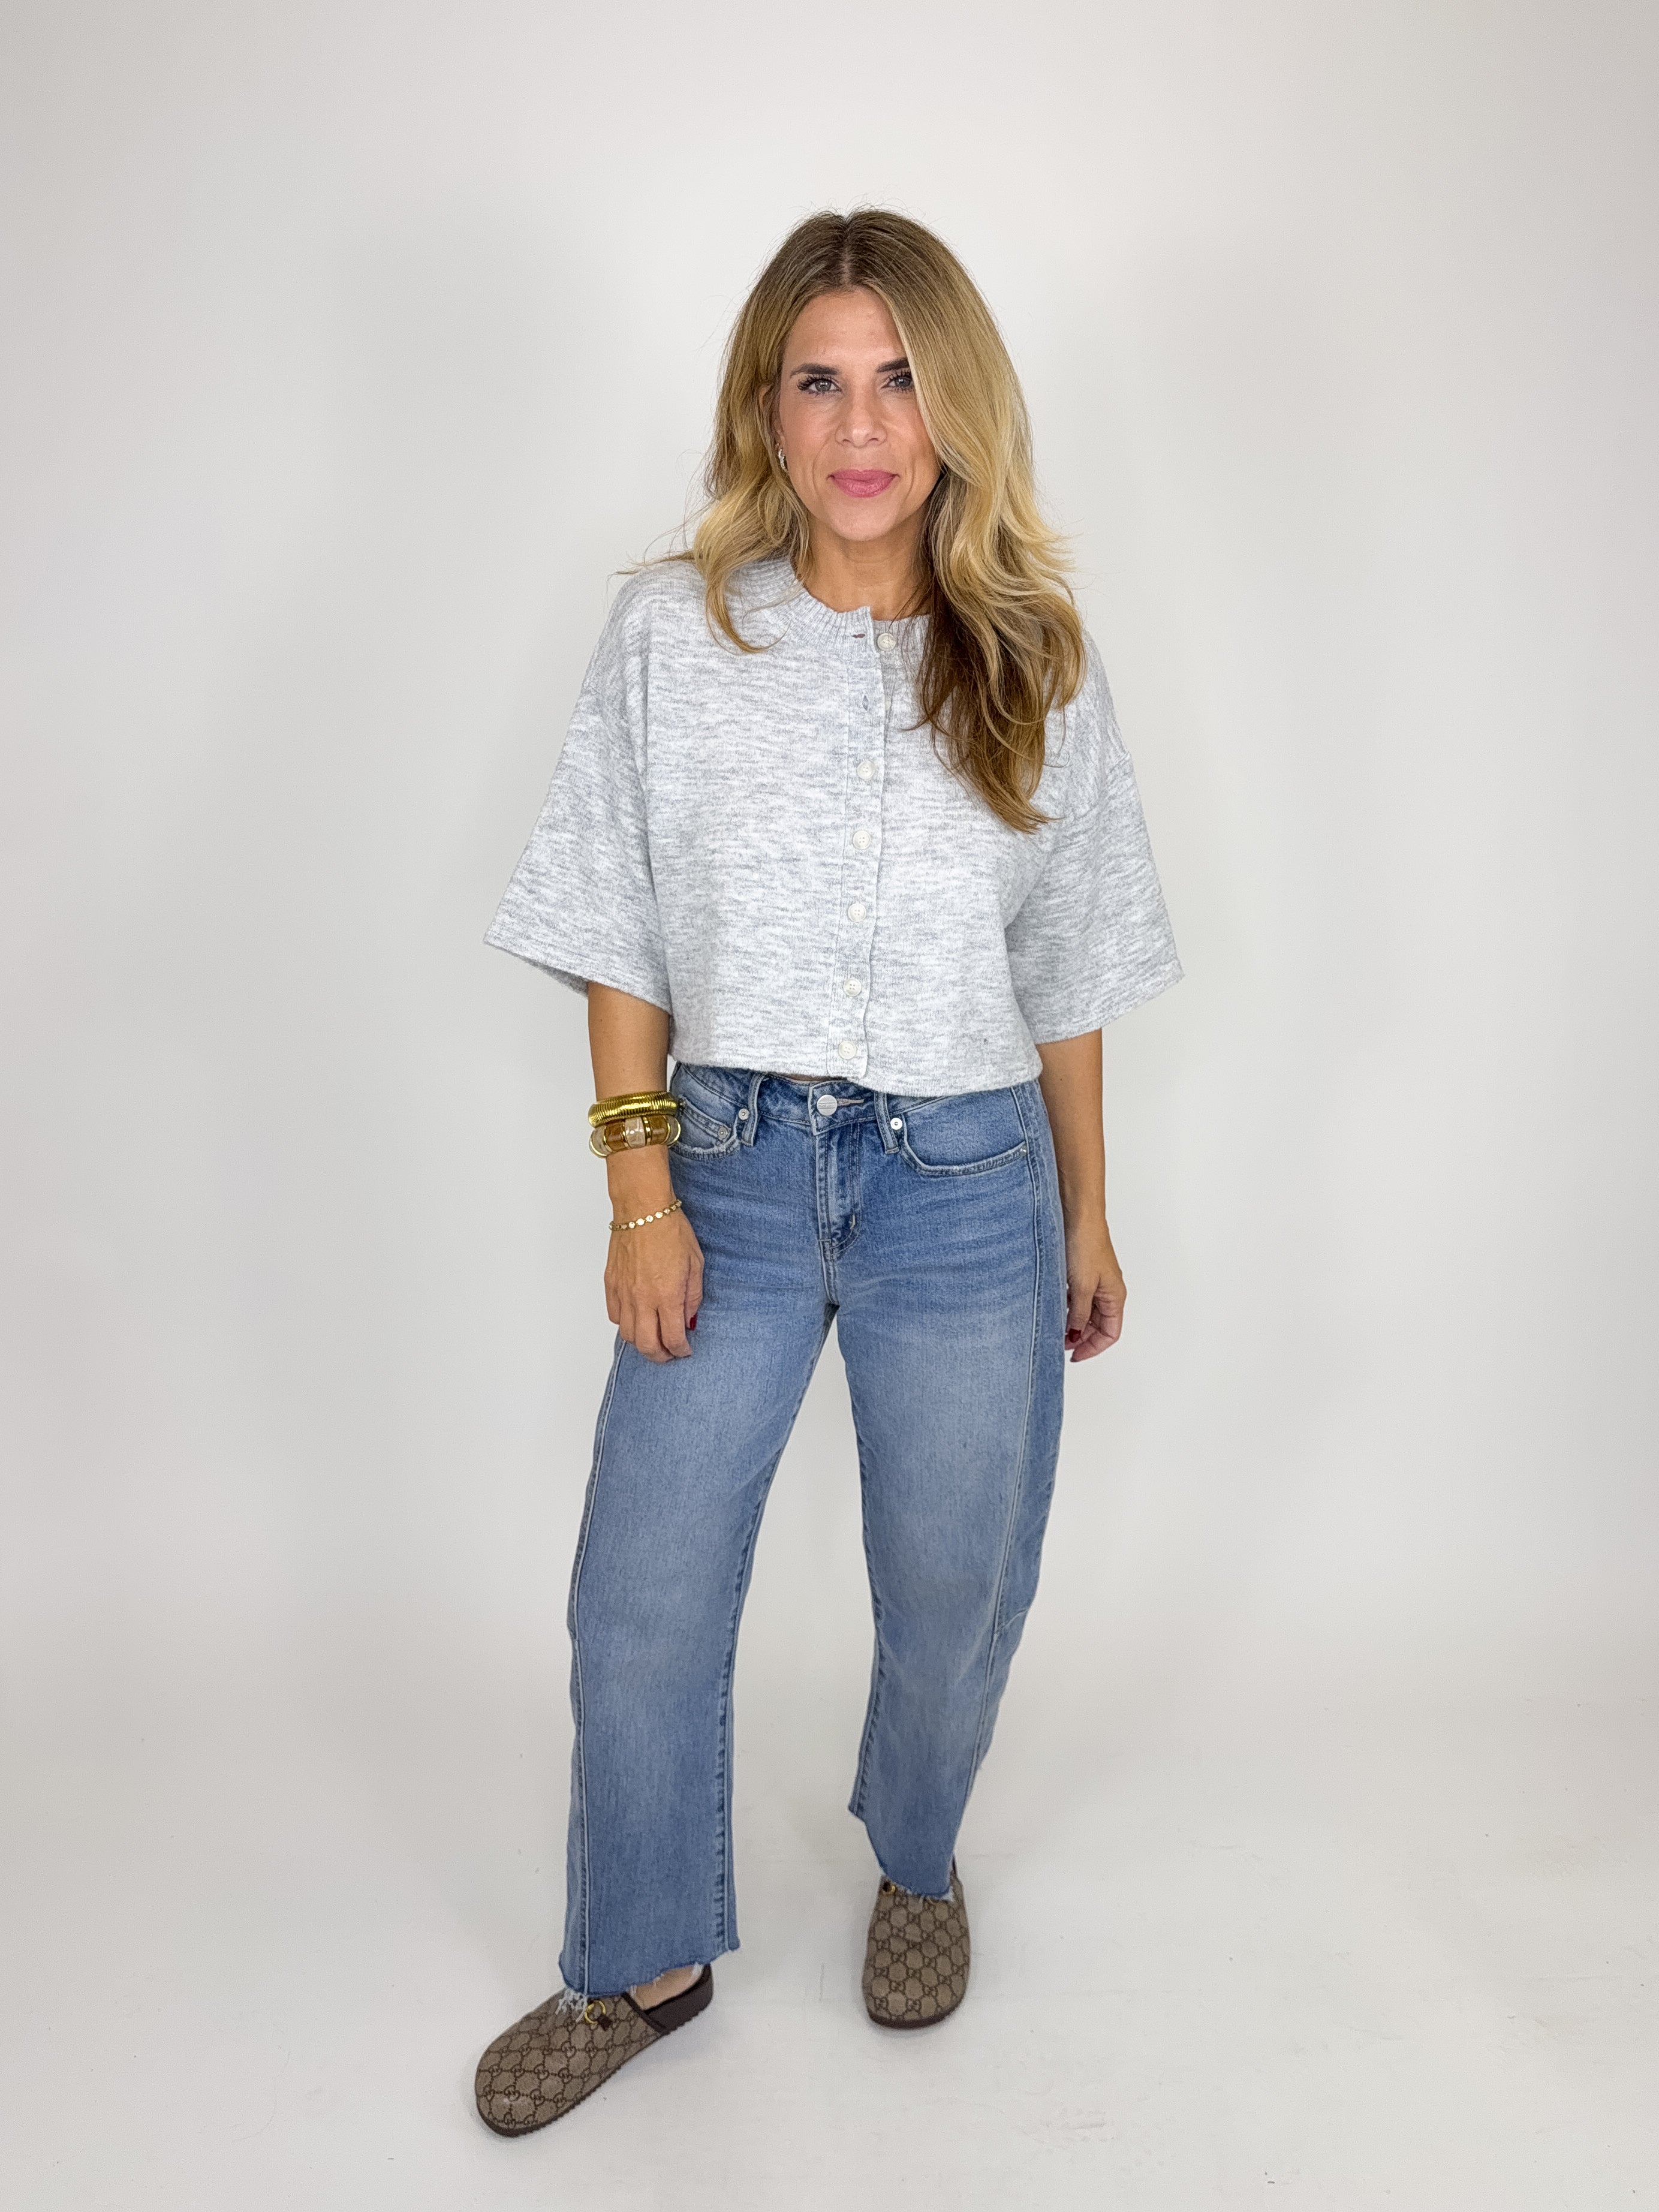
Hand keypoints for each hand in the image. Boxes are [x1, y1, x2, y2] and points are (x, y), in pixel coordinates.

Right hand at [605, 1205, 703, 1361]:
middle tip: (669, 1354)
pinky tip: (636, 1319)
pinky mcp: (611, 1284)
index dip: (681, 1350)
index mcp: (668, 1295)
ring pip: (628, 1335)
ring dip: (641, 1343)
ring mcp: (624, 1293)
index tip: (686, 1350)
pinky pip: (614, 1316)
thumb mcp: (695, 1264)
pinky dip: (625, 1324)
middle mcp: (643, 1299)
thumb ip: (693, 1296)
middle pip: (647, 1345)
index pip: (673, 1338)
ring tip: (653, 1339)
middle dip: (660, 1356)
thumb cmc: (671, 1230)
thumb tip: (689, 1319)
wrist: (642, 1209)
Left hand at [1063, 1217, 1125, 1361]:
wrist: (1076, 1213)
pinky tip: (1052, 1308)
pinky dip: (1065, 1307)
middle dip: (1081, 1338)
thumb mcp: (1081, 1287)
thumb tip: (1075, 1335)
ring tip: (1054, 1328)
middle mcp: (1107, 1290)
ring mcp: (1094, 1280)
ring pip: (1085, 1312)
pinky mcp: (1080, 1271)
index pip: (1111, 1333)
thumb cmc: (1086, 1243)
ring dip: (1072, 1322)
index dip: (1093, 1348)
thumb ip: (1078, 1315)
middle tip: (1059, 1344)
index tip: (1074, 1356)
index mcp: (1115, 1296)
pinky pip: (1076, 1297)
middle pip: (1098, 1325)